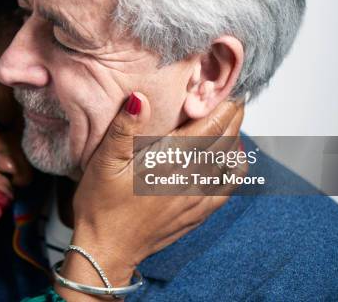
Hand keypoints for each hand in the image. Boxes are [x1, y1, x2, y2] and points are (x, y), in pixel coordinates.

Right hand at [56, 92, 243, 300]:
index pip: (211, 126)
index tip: (227, 88)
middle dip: (233, 115)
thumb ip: (124, 128)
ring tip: (231, 122)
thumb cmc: (101, 205)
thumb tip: (140, 98)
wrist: (107, 249)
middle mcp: (191, 178)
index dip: (224, 104)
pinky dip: (235, 169)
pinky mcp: (198, 213)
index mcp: (170, 161)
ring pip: (231, 163)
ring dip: (236, 139)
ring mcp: (198, 198)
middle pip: (226, 140)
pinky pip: (228, 188)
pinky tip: (231, 159)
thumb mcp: (103, 162)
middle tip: (231, 97)